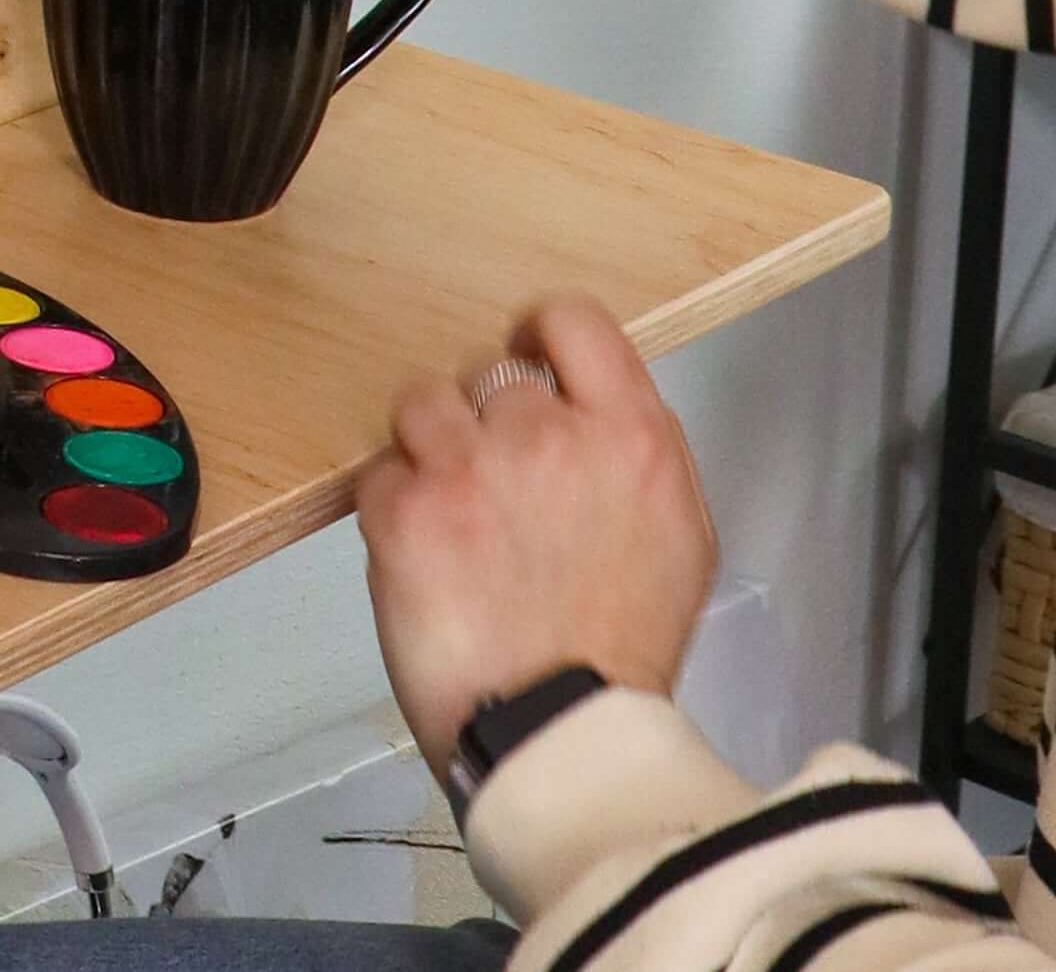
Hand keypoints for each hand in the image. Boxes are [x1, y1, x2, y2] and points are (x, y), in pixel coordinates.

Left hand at [358, 299, 717, 768]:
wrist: (559, 735)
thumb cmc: (621, 648)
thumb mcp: (676, 538)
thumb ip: (634, 450)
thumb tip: (585, 398)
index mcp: (631, 439)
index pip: (574, 320)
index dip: (539, 333)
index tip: (527, 357)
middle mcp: (549, 437)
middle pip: (489, 371)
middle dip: (486, 421)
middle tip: (499, 492)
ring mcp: (470, 468)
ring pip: (421, 404)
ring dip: (430, 452)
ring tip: (458, 521)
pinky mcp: (405, 508)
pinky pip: (379, 471)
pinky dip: (394, 510)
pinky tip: (427, 559)